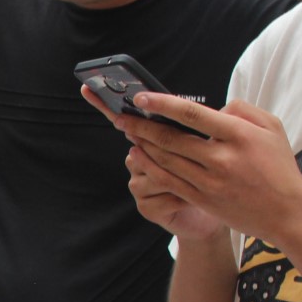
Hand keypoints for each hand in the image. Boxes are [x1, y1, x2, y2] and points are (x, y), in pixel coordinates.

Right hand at [81, 87, 229, 243]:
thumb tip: (207, 110)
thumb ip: (199, 128)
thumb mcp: (207, 146)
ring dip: (181, 175)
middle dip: (162, 146)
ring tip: (201, 178)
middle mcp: (137, 161)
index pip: (125, 120)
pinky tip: (195, 198)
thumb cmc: (211, 176)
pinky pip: (162, 195)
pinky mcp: (146, 207)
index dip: (105, 105)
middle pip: (141, 145)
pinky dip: (183, 196)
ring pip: (153, 171)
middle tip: (188, 149)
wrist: (214, 214)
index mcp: (148, 142)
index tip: (86, 87)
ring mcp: (138, 184)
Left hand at [102, 88, 301, 246]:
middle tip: (123, 116)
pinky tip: (140, 157)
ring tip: (128, 132)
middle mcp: (222, 158)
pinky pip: (169, 181)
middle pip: (172, 139)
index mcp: (239, 136)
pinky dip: (151, 167)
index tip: (143, 98)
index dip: (164, 105)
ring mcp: (210, 181)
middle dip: (142, 126)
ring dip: (143, 145)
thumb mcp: (272, 128)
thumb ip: (243, 111)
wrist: (287, 212)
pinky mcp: (202, 198)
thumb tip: (216, 107)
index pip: (194, 115)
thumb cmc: (279, 166)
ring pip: (166, 160)